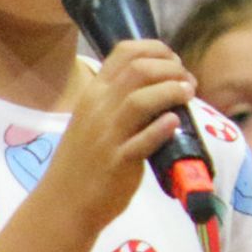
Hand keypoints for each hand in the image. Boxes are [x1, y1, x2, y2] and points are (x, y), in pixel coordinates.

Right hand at [47, 41, 194, 230]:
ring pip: (141, 99)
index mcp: (93, 93)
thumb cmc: (83, 160)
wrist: (64, 202)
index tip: (174, 61)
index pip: (124, 52)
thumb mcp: (93, 119)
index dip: (156, 49)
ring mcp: (107, 135)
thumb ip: (119, 99)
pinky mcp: (119, 161)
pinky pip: (143, 140)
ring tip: (188, 94)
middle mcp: (98, 108)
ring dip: (171, 91)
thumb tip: (159, 84)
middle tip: (187, 81)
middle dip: (171, 69)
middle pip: (139, 70)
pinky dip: (162, 128)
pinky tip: (174, 122)